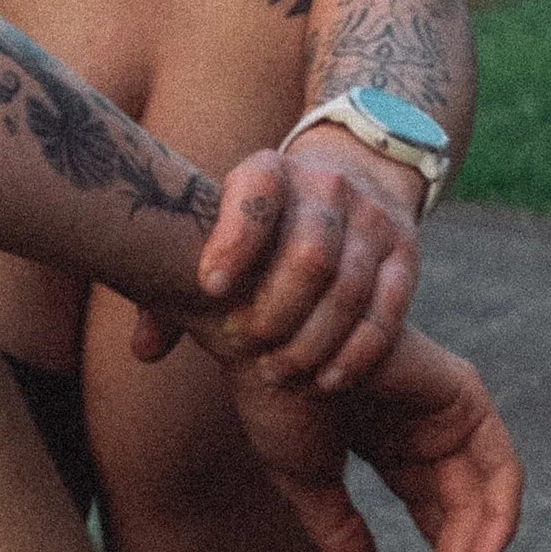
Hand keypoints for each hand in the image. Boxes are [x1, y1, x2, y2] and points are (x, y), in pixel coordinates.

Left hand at [126, 129, 422, 391]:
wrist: (353, 171)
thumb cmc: (260, 221)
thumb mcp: (217, 228)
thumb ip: (173, 290)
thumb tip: (145, 351)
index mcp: (270, 170)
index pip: (255, 195)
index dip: (233, 241)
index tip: (211, 287)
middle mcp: (327, 187)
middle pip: (310, 255)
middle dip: (275, 312)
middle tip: (247, 346)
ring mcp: (372, 219)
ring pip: (349, 288)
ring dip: (313, 342)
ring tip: (279, 375)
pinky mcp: (405, 253)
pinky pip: (388, 310)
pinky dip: (358, 353)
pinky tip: (327, 381)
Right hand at [225, 325, 522, 551]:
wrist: (262, 338)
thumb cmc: (271, 396)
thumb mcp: (307, 479)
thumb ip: (339, 529)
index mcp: (394, 444)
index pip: (436, 518)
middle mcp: (429, 428)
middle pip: (470, 515)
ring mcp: (450, 410)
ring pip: (483, 502)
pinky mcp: (464, 394)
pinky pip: (497, 469)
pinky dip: (494, 516)